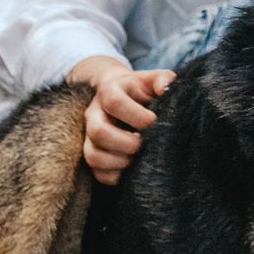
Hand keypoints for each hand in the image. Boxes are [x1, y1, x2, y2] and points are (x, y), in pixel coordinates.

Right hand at [67, 57, 173, 183]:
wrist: (123, 96)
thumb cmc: (141, 89)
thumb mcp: (152, 79)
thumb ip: (163, 78)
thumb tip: (164, 89)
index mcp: (109, 91)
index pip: (114, 102)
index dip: (136, 116)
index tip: (154, 121)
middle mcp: (94, 114)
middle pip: (98, 131)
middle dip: (126, 143)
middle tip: (143, 143)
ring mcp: (89, 136)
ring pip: (93, 156)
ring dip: (119, 162)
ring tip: (137, 157)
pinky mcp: (93, 154)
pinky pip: (97, 173)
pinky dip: (116, 175)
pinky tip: (131, 167)